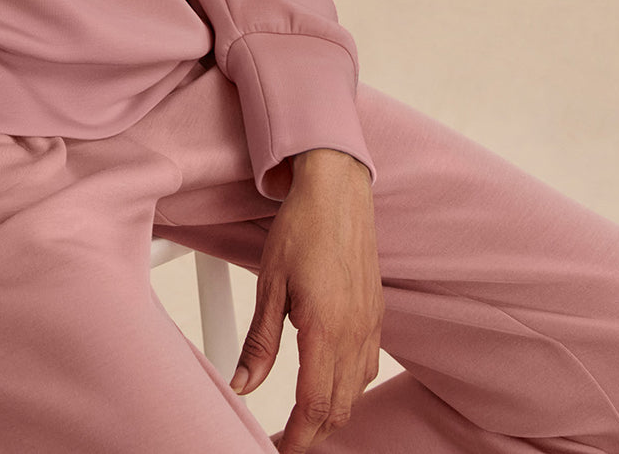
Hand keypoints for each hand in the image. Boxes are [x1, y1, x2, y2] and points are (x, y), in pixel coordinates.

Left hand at [229, 149, 383, 451]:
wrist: (337, 189)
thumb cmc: (301, 228)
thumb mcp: (269, 283)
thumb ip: (260, 341)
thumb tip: (242, 385)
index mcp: (326, 329)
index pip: (315, 405)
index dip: (298, 436)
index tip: (280, 448)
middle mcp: (355, 333)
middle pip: (340, 407)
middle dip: (315, 432)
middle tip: (288, 439)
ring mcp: (371, 324)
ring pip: (357, 390)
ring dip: (334, 412)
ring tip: (306, 419)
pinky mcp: (376, 313)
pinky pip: (368, 366)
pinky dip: (350, 387)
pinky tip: (332, 381)